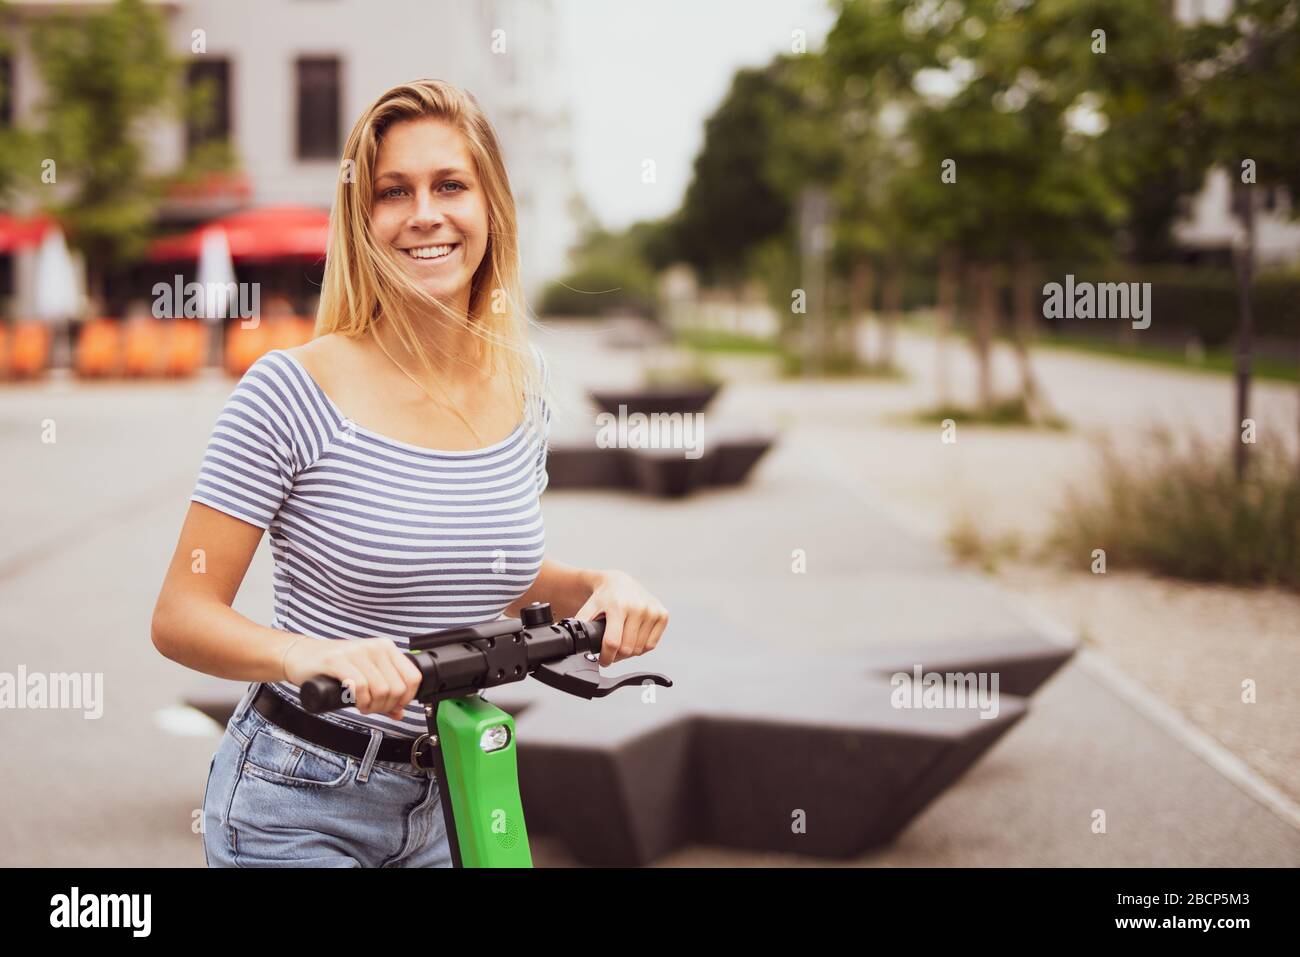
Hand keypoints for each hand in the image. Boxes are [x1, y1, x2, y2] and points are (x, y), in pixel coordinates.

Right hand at [282, 636, 422, 720]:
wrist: (301, 656)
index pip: (413, 677)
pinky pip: (360, 686)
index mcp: (386, 648)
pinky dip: (360, 701)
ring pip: (381, 689)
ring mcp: (357, 652)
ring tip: (362, 706)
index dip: (406, 698)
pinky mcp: (338, 660)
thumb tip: (400, 713)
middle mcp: (375, 647)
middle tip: (372, 708)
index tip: (393, 706)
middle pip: (397, 688)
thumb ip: (383, 693)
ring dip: (372, 706)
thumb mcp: (365, 676)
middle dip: (386, 706)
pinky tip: (355, 703)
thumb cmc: (334, 667)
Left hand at [573, 570, 668, 666]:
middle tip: (610, 651)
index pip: (613, 643)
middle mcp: (638, 607)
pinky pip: (651, 644)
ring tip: (621, 642)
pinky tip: (633, 638)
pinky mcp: (662, 614)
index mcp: (618, 606)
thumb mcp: (589, 608)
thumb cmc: (603, 597)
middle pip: (627, 649)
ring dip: (629, 652)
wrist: (620, 582)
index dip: (606, 657)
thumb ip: (580, 625)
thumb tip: (572, 643)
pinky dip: (642, 647)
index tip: (603, 661)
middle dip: (617, 655)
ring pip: (640, 649)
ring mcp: (652, 611)